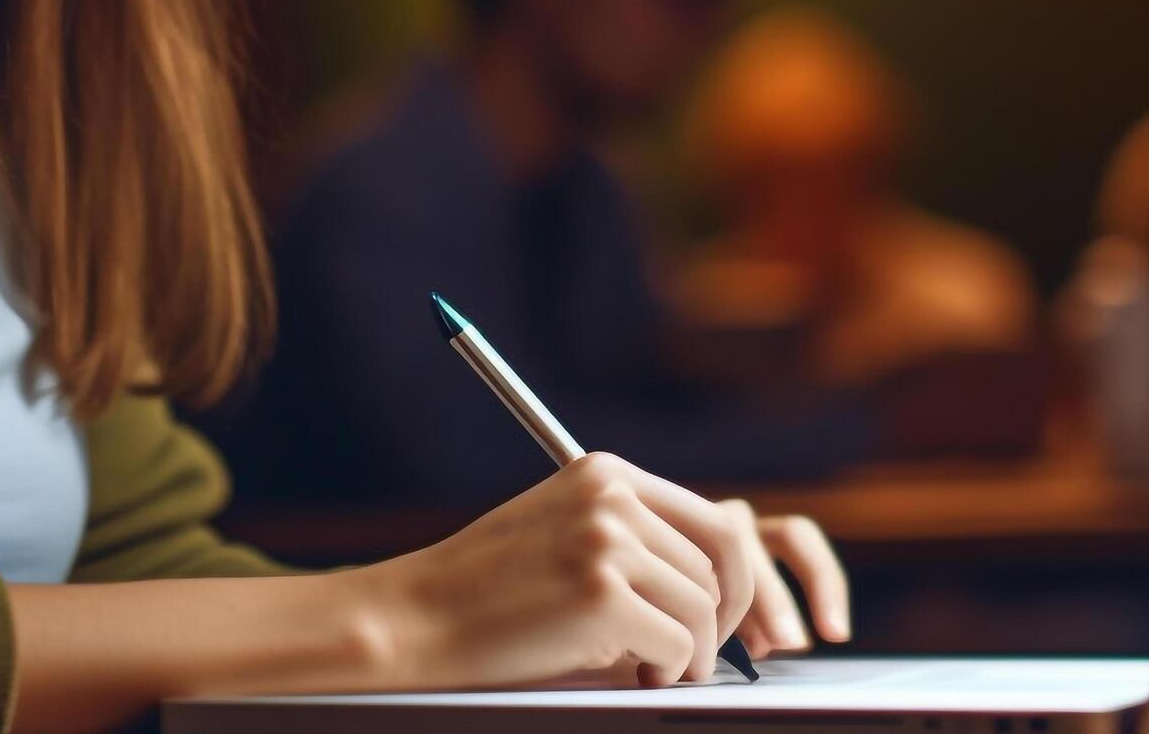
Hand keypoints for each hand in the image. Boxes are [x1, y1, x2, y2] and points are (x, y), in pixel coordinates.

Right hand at [352, 453, 837, 689]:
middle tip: (698, 656)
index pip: (716, 522)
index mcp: (605, 473)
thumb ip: (632, 540)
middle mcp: (612, 496)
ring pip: (702, 608)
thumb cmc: (486, 590)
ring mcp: (607, 541)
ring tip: (652, 668)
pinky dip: (668, 671)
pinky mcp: (602, 594)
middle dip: (722, 619)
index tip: (723, 619)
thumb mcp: (563, 534)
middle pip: (722, 563)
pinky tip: (637, 676)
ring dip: (690, 652)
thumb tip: (719, 589)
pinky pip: (678, 645)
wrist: (415, 617)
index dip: (734, 580)